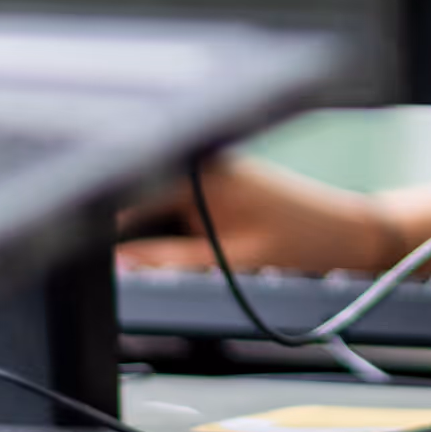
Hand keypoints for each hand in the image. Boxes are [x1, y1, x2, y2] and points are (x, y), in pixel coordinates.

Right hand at [114, 155, 406, 276]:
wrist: (345, 235)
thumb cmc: (300, 244)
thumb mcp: (226, 263)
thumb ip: (165, 264)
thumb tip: (117, 265)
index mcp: (198, 172)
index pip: (127, 193)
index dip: (100, 226)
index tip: (85, 255)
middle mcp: (200, 161)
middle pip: (133, 194)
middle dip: (122, 231)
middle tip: (123, 269)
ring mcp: (206, 167)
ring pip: (149, 198)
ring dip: (142, 228)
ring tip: (154, 260)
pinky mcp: (213, 178)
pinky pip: (170, 200)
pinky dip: (163, 225)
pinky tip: (175, 249)